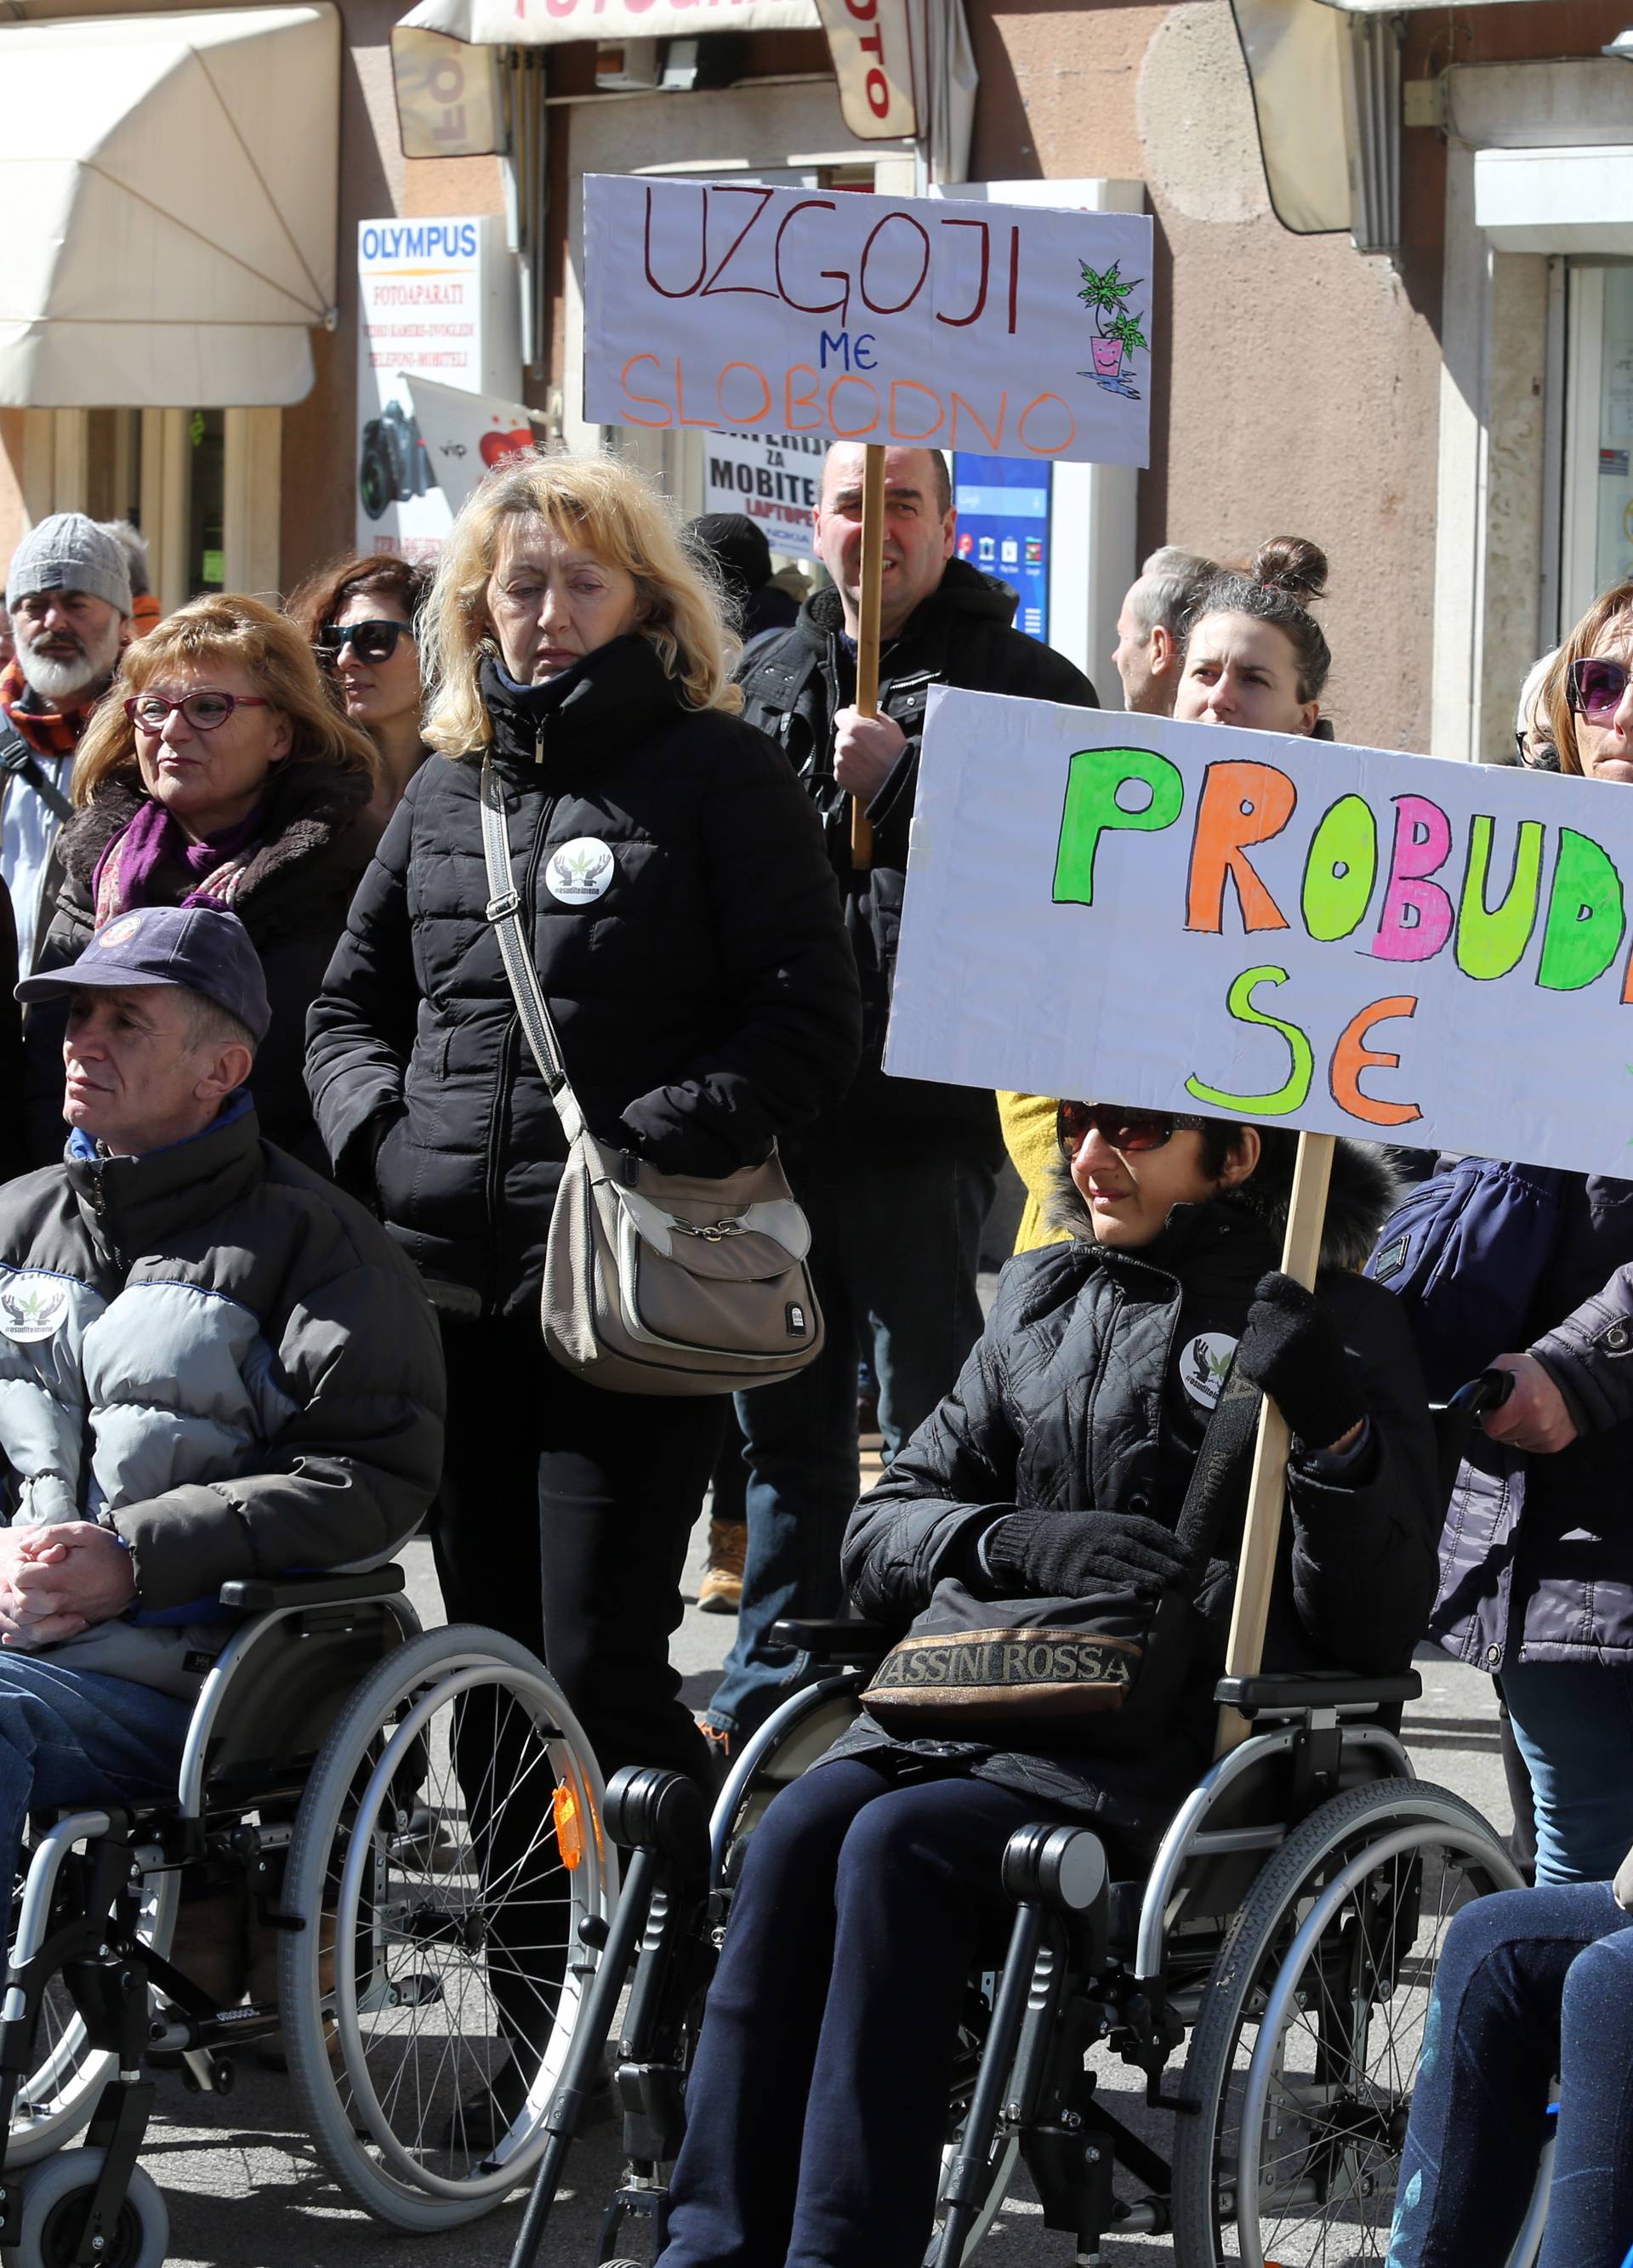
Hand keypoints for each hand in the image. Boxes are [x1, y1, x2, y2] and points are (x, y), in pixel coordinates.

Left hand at [0, 1524, 134, 1648]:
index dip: (16, 1566)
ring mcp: (68, 1614)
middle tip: (27, 1573)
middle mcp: (62, 1600)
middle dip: (18, 1587)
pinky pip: (45, 1629)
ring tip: (33, 1587)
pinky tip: (40, 1604)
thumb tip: (24, 1548)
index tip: (24, 1558)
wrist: (138, 1574)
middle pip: (22, 1602)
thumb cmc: (109, 1550)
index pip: (21, 1578)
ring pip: (31, 1620)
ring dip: (25, 1603)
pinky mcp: (74, 1622)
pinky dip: (35, 1620)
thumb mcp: (82, 1532)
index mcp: (62, 1576)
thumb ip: (50, 1535)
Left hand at [831, 707, 905, 805]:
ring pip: (841, 752)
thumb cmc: (896, 756)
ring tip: (868, 760)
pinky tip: (863, 770)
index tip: (855, 724)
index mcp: (856, 727)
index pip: (841, 715)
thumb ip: (872, 714)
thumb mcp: (890, 726)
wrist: (896, 783)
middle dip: (852, 738)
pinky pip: (841, 768)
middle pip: (841, 735)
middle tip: (868, 746)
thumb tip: (859, 710)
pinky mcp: (840, 775)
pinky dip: (849, 769)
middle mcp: (845, 742)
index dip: (850, 719)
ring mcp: (841, 760)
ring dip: (850, 754)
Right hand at [986, 1509, 1189, 1599]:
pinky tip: (1132, 1595)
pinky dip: (1115, 1589)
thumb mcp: (1102, 1523)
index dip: (1170, 1543)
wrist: (1033, 1539)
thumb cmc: (1078, 1535)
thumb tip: (1169, 1549)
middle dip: (1161, 1561)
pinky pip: (1096, 1584)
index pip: (1146, 1529)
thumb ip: (1130, 1533)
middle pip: (1135, 1548)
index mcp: (1111, 1521)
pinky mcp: (1071, 1577)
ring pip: (1118, 1566)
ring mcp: (1085, 1557)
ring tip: (1164, 1586)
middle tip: (1184, 1575)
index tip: (1190, 1557)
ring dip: (1143, 1575)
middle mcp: (1100, 1537)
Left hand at [1233, 1272, 1366, 1453]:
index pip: (1271, 1284)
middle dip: (1265, 1322)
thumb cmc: (1327, 1363)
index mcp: (1309, 1311)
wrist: (1329, 1405)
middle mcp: (1289, 1325)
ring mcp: (1270, 1346)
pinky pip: (1247, 1355)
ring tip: (1283, 1359)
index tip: (1268, 1297)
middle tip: (1281, 1339)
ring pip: (1250, 1333)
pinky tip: (1276, 1372)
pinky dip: (1257, 1362)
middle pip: (1257, 1310)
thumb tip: (1270, 1291)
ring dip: (1261, 1342)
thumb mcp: (1322, 1327)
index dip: (1267, 1291)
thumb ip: (1298, 1308)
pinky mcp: (1257, 1366)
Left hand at [1481, 1352, 1577, 1454]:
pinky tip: (1536, 1419)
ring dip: (1516, 1430)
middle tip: (1513, 1407)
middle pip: (1502, 1436)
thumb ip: (1487, 1380)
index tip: (1495, 1408)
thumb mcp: (1508, 1363)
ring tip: (1527, 1412)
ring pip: (1515, 1443)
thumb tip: (1474, 1396)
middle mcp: (1538, 1424)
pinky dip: (1528, 1436)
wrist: (1573, 1380)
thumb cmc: (1537, 1371)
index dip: (1489, 1417)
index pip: (1492, 1428)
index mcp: (1525, 1404)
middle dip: (1502, 1423)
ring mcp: (1548, 1436)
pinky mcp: (1554, 1445)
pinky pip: (1529, 1446)